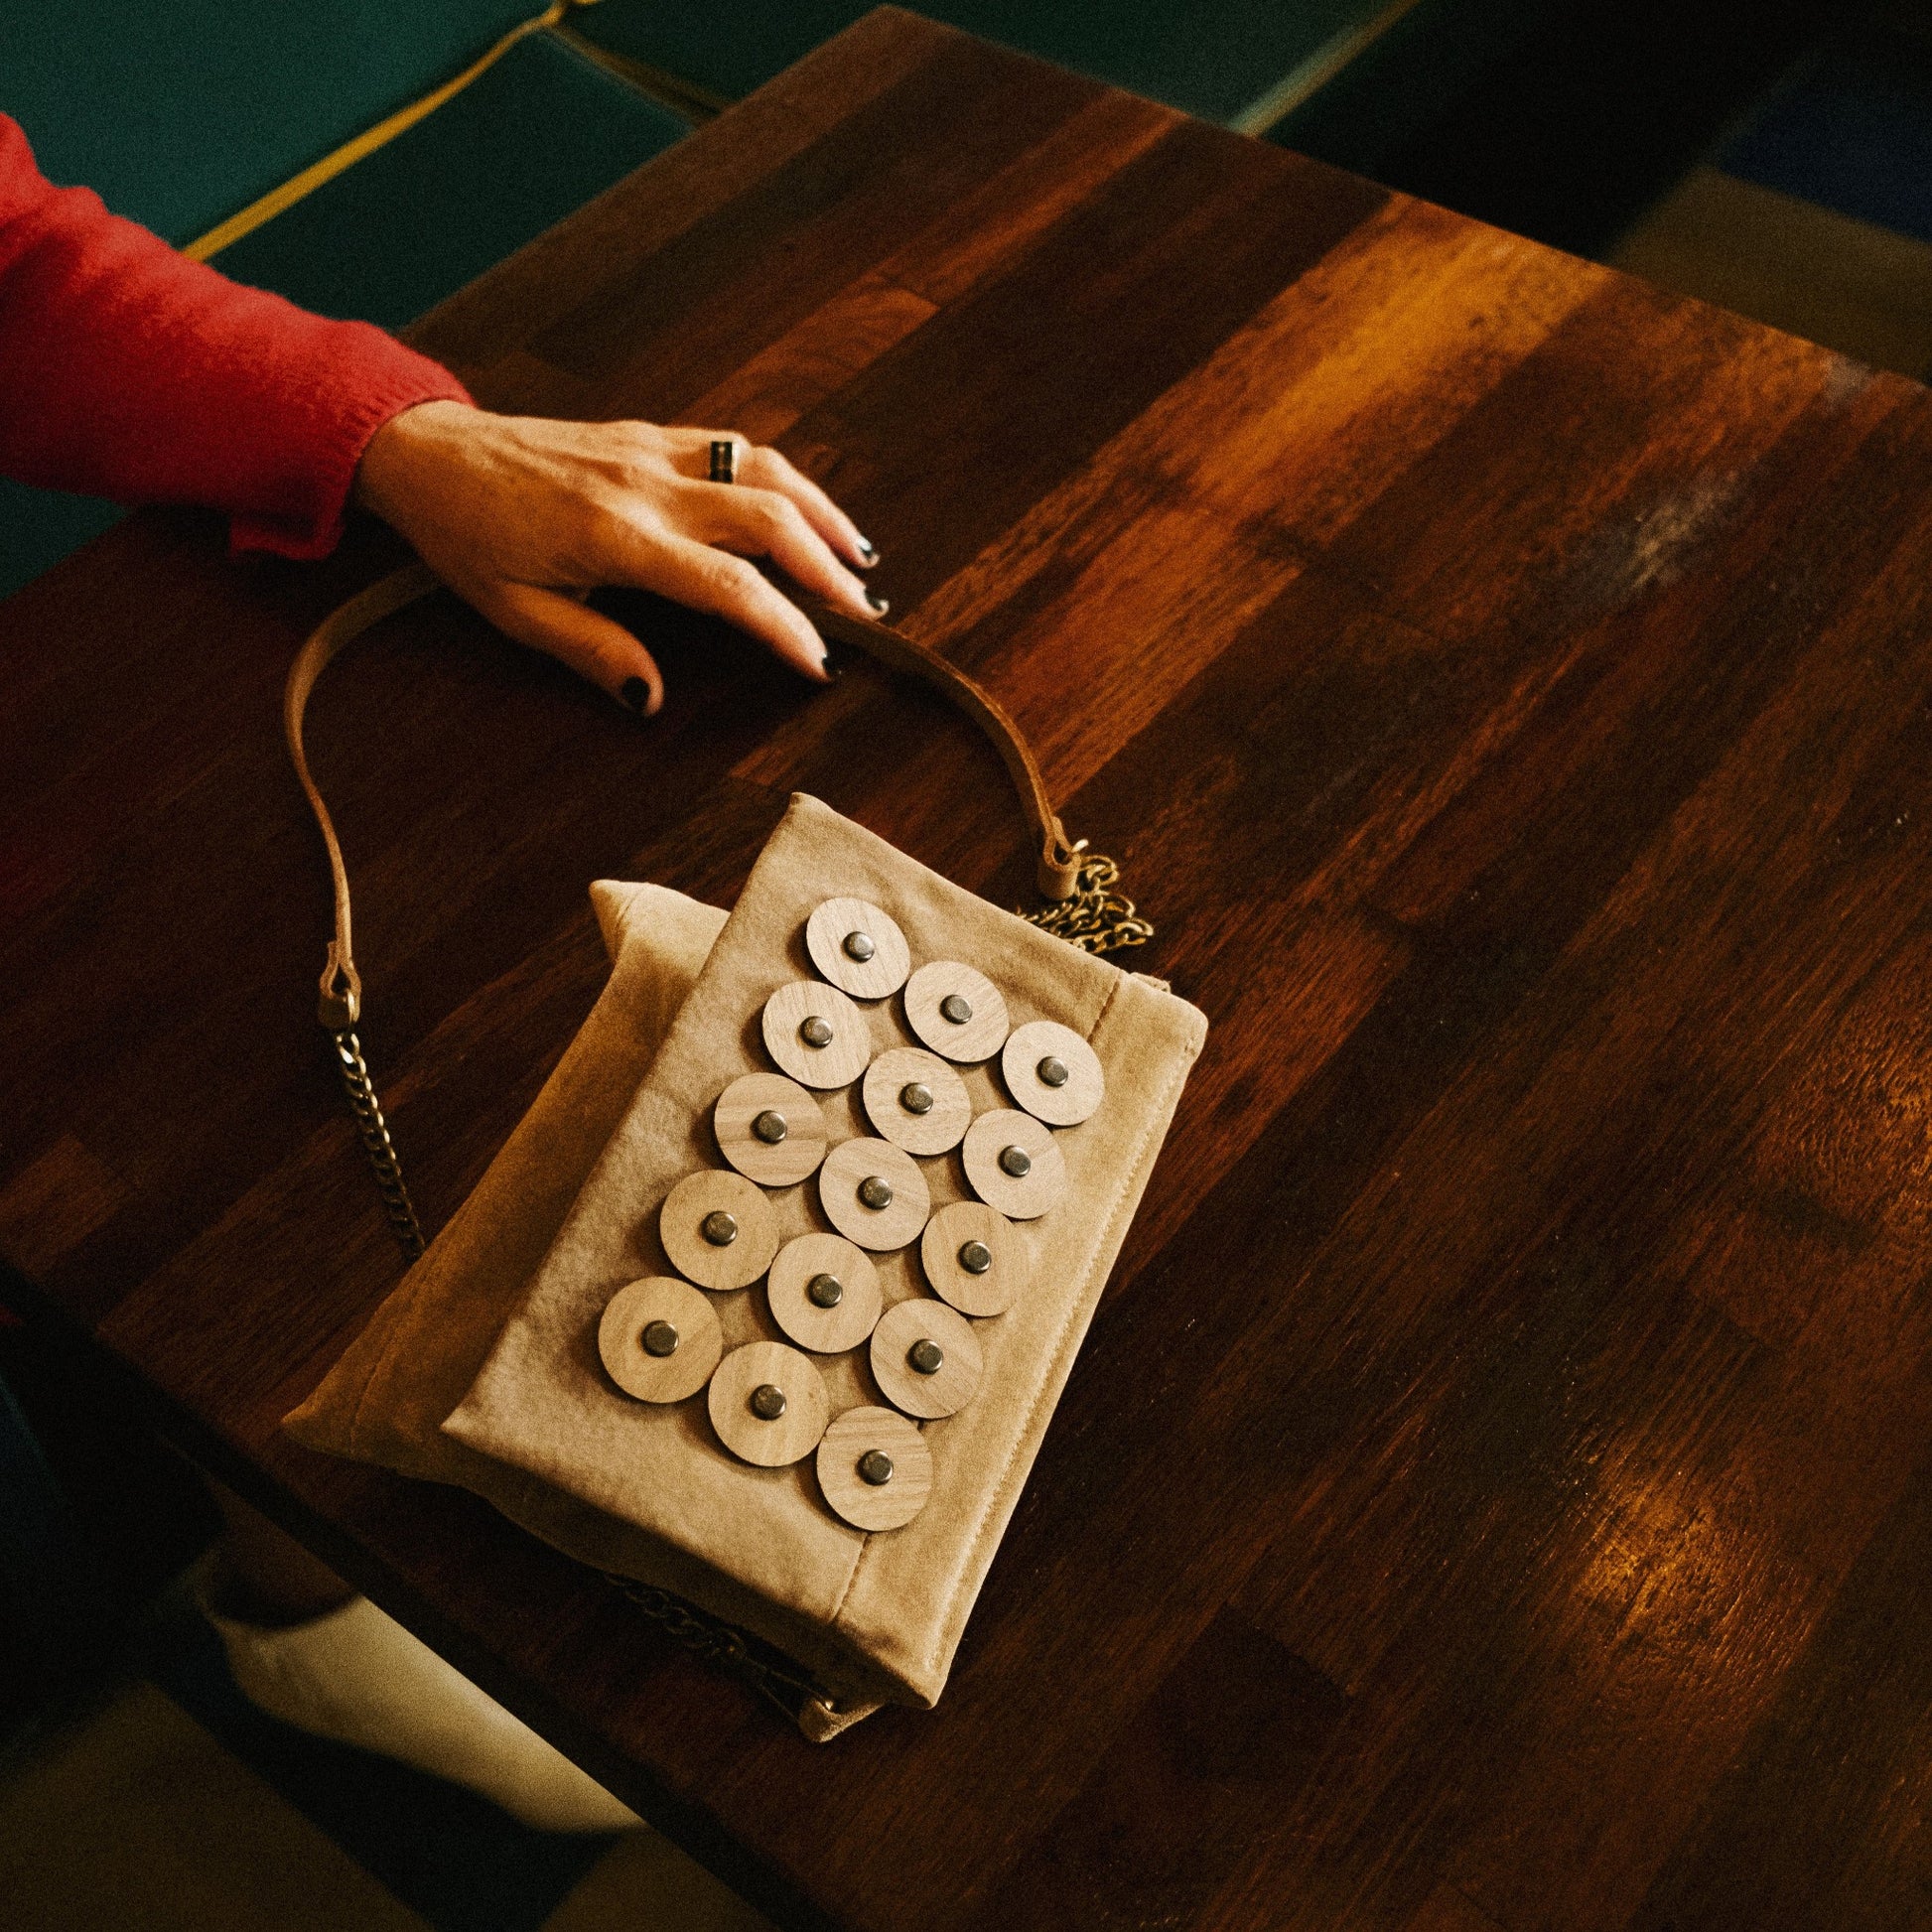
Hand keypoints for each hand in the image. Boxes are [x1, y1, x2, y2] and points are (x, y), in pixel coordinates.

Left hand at [352, 402, 881, 714]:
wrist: (427, 453)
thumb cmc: (466, 538)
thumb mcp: (515, 612)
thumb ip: (593, 652)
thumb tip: (654, 699)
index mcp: (614, 537)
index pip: (730, 586)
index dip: (786, 627)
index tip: (819, 663)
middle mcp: (644, 485)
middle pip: (768, 516)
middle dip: (827, 566)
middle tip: (866, 612)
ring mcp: (650, 449)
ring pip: (764, 468)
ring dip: (821, 511)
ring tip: (859, 556)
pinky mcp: (648, 433)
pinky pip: (734, 447)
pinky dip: (783, 478)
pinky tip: (805, 509)